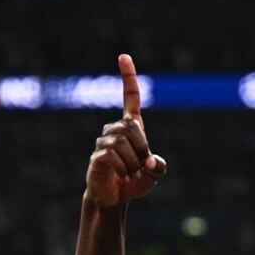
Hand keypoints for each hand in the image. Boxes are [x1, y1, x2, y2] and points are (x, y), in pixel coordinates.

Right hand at [84, 54, 166, 207]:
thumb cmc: (134, 182)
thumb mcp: (154, 175)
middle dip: (141, 147)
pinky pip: (112, 156)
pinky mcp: (97, 155)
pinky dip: (123, 168)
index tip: (123, 56)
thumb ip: (158, 167)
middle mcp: (115, 129)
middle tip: (142, 165)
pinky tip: (121, 176)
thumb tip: (150, 162)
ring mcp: (104, 141)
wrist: (114, 198)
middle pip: (131, 126)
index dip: (128, 78)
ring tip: (130, 173)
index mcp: (131, 128)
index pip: (130, 98)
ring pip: (122, 143)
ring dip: (132, 162)